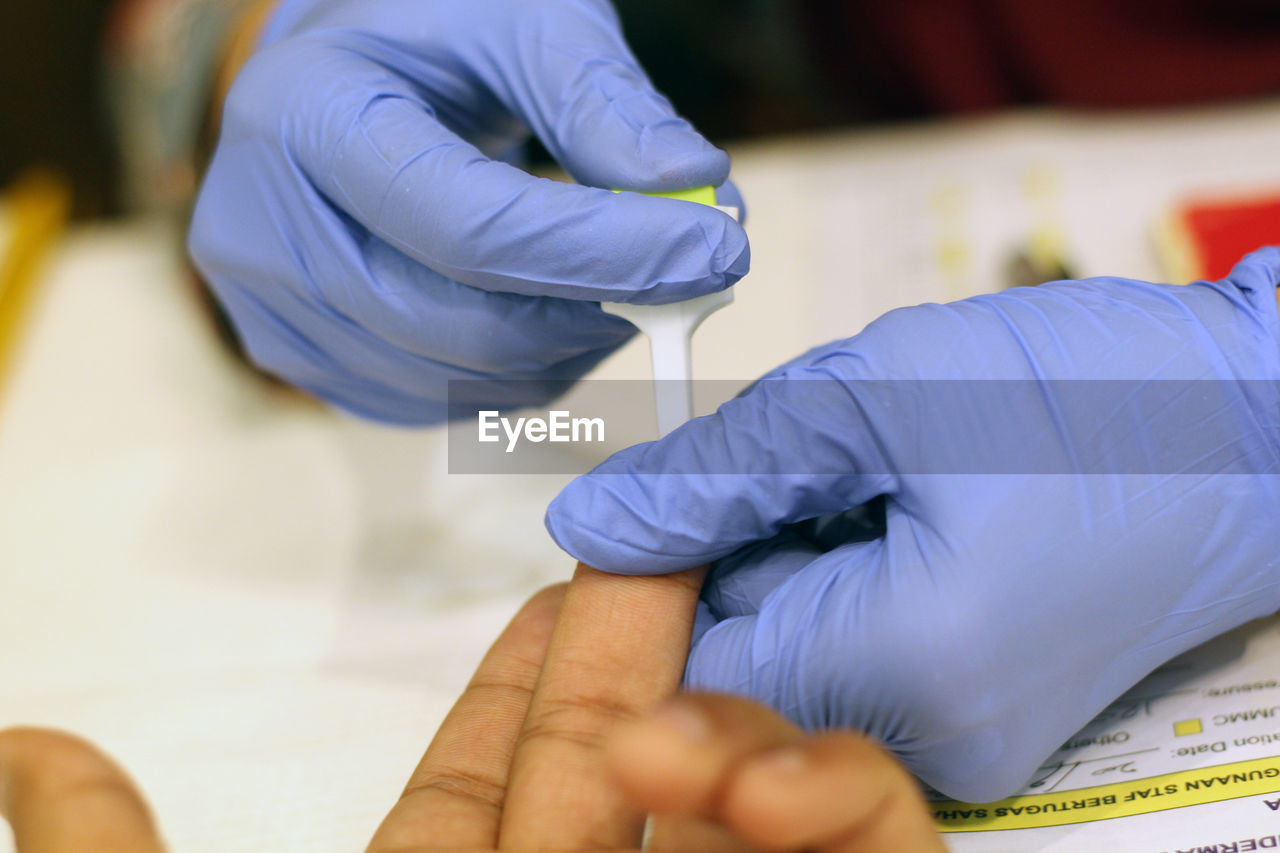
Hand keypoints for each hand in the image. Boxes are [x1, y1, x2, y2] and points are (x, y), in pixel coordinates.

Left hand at [0, 566, 942, 851]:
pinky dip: (848, 810)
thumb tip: (31, 744)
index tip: (561, 588)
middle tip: (662, 544)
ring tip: (688, 727)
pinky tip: (779, 783)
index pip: (496, 790)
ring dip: (747, 741)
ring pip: (764, 824)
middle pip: (636, 777)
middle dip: (650, 655)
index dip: (528, 685)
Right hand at [189, 0, 748, 423]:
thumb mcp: (521, 19)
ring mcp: (274, 311)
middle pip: (466, 324)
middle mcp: (262, 228)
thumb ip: (602, 101)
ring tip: (622, 274)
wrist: (338, 77)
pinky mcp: (304, 361)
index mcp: (306, 117)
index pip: (473, 227)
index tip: (716, 249)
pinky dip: (528, 368)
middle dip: (604, 309)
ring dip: (576, 343)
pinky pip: (443, 402)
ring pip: (465, 380)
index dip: (606, 252)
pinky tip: (553, 305)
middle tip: (694, 273)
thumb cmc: (432, 35)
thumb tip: (693, 187)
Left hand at [546, 247, 1279, 802]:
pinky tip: (910, 498)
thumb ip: (716, 471)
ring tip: (886, 461)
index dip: (671, 561)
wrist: (1257, 417)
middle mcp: (937, 732)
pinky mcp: (986, 702)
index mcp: (905, 665)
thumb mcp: (875, 397)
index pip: (696, 661)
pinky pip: (867, 644)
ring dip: (808, 541)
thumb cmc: (1099, 394)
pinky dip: (859, 563)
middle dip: (750, 539)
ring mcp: (970, 729)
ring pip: (805, 641)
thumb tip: (598, 522)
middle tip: (819, 449)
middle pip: (749, 654)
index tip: (691, 481)